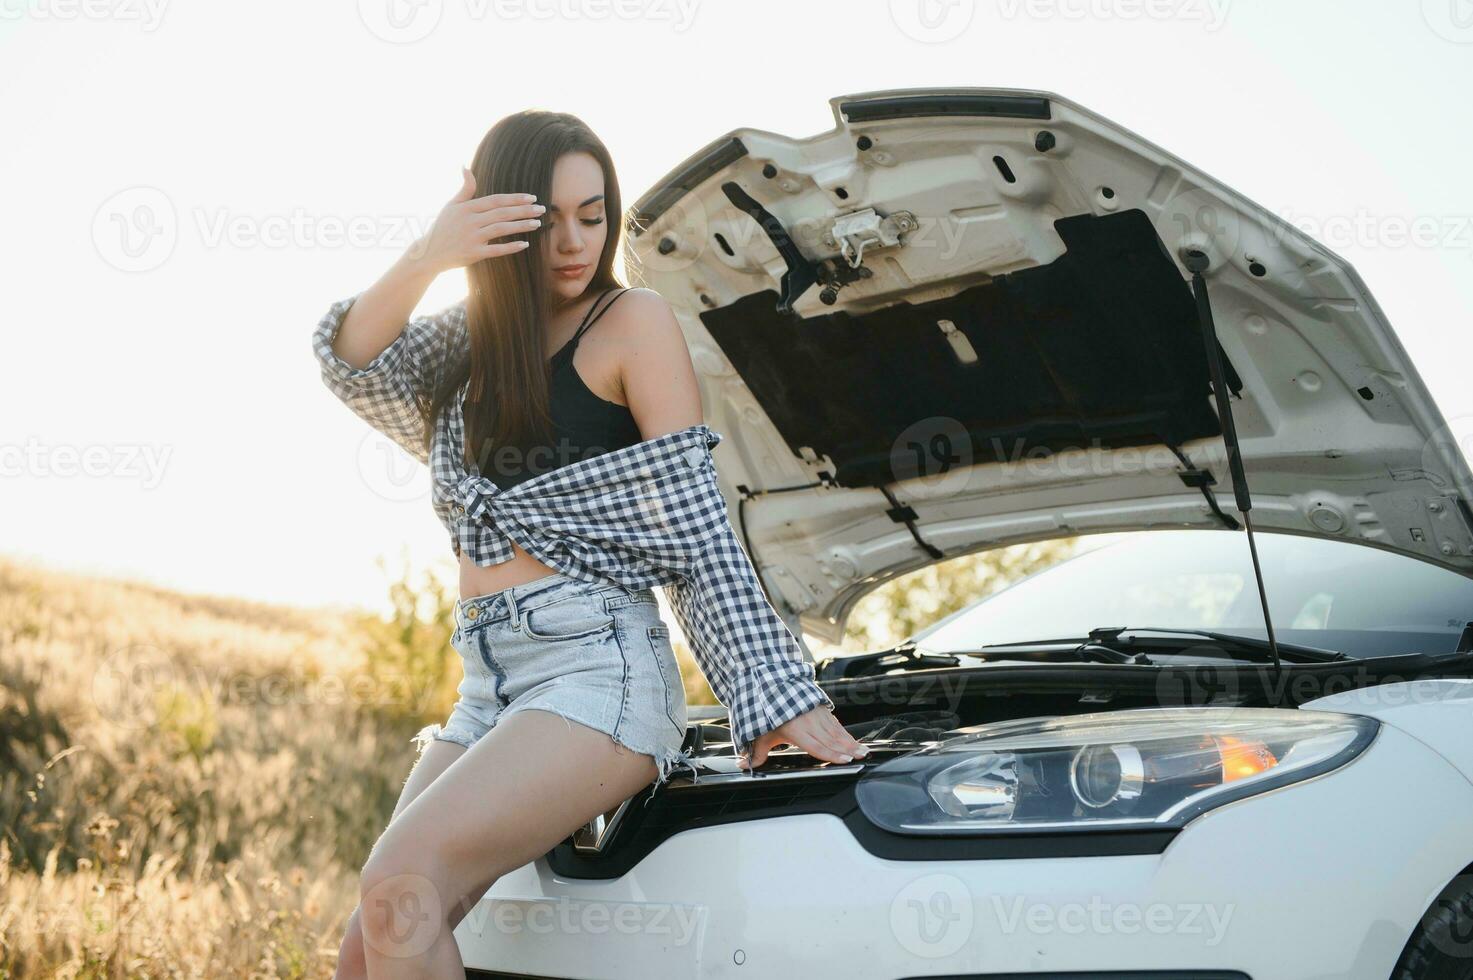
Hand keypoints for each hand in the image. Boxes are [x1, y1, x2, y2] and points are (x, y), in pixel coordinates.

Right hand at [409, 168, 542, 273]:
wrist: (429, 253)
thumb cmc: (443, 227)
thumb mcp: (451, 205)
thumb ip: (464, 188)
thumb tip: (465, 166)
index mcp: (467, 208)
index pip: (495, 200)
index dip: (514, 198)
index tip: (531, 197)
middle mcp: (470, 221)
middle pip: (501, 213)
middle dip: (523, 210)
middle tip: (541, 209)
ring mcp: (471, 238)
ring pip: (501, 229)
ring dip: (520, 226)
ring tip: (536, 223)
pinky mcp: (473, 254)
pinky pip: (495, 250)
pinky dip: (510, 247)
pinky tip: (525, 244)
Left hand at [738, 705, 869, 769]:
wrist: (774, 683)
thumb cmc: (769, 710)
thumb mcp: (762, 732)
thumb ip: (757, 751)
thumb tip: (744, 765)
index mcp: (796, 729)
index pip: (816, 745)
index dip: (831, 754)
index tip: (845, 760)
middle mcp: (809, 722)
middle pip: (831, 740)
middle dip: (847, 750)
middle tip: (861, 758)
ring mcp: (817, 715)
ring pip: (837, 732)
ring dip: (851, 743)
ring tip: (863, 752)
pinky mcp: (822, 711)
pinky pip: (837, 725)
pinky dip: (847, 735)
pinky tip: (856, 743)